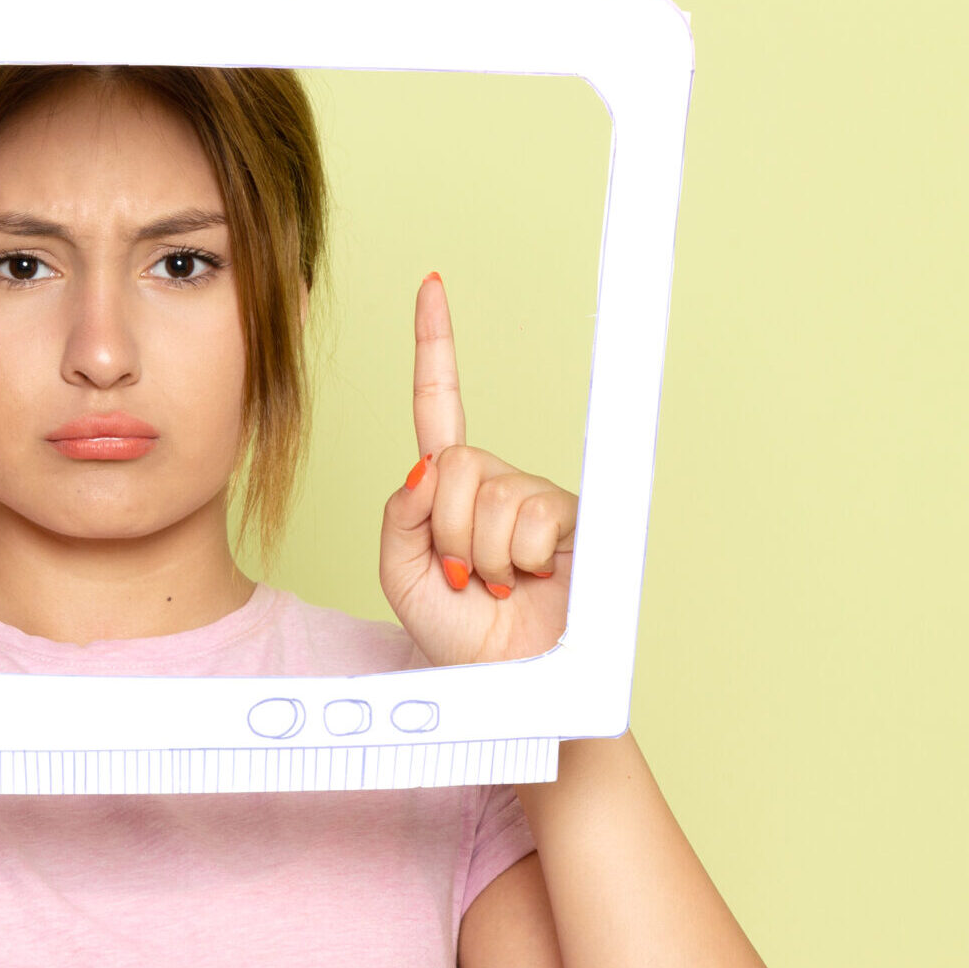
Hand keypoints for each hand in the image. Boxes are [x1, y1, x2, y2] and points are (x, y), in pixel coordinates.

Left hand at [380, 273, 578, 667]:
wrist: (506, 682)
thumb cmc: (457, 634)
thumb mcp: (400, 574)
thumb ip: (399, 515)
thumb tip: (425, 465)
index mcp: (448, 487)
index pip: (440, 406)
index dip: (436, 345)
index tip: (433, 285)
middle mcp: (493, 481)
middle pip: (453, 463)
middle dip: (447, 528)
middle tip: (465, 574)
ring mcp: (532, 497)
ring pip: (487, 494)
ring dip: (484, 553)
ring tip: (498, 584)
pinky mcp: (570, 517)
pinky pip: (528, 517)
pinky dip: (519, 558)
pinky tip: (531, 579)